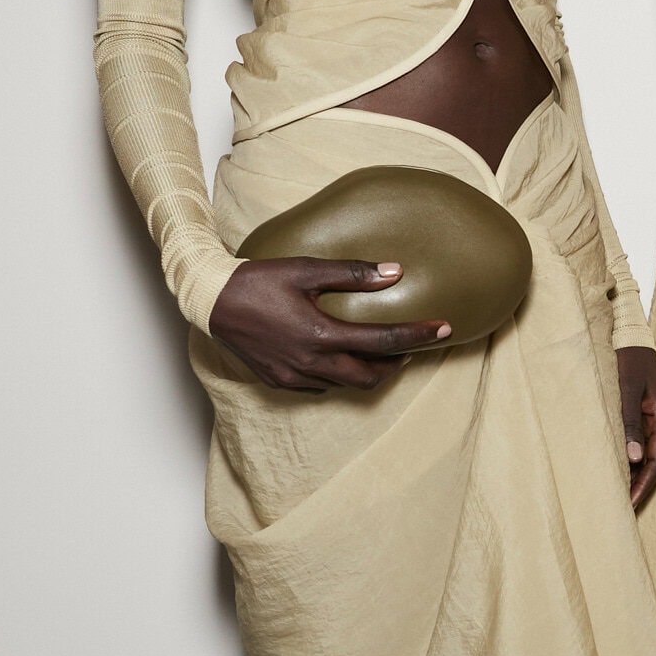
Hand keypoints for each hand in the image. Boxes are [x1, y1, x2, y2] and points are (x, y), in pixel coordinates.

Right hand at [209, 259, 450, 392]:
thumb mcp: (306, 269)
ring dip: (369, 370)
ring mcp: (295, 378)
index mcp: (321, 336)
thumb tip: (396, 272)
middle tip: (410, 343)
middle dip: (396, 363)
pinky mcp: (281, 382)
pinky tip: (340, 354)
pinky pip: (322, 386)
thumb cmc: (257, 281)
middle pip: (371, 377)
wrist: (210, 300)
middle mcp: (311, 364)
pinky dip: (340, 374)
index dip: (419, 336)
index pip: (384, 343)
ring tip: (380, 349)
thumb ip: (353, 273)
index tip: (445, 329)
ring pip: (347, 385)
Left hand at [616, 345, 655, 508]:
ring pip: (644, 456)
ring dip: (633, 476)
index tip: (629, 503)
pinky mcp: (639, 415)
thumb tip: (632, 459)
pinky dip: (626, 460)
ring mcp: (650, 419)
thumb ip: (628, 421)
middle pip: (653, 464)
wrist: (626, 333)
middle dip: (639, 487)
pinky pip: (635, 444)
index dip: (644, 485)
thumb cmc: (628, 358)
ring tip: (616, 496)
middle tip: (622, 509)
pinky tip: (614, 470)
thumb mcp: (627, 388)